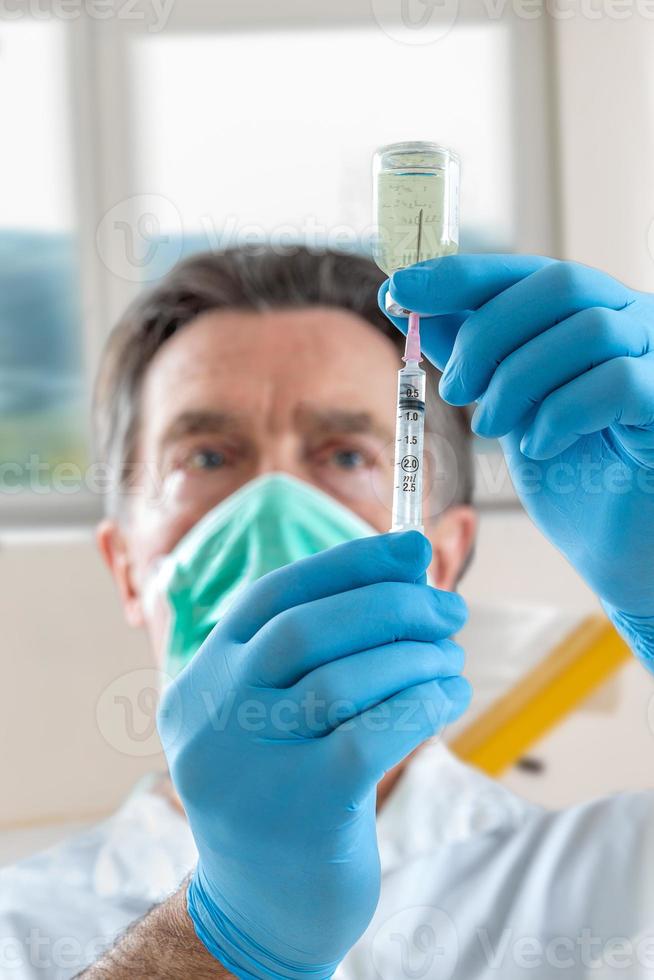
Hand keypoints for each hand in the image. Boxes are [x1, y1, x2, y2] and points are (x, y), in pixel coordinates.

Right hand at [157, 532, 469, 978]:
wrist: (261, 910)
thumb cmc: (288, 789)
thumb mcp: (283, 712)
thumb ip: (331, 641)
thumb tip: (412, 556)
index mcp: (204, 679)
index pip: (273, 594)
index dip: (348, 562)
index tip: (413, 549)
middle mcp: (213, 715)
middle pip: (307, 629)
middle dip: (392, 605)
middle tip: (450, 609)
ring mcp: (251, 766)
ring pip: (344, 680)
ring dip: (418, 657)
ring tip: (453, 659)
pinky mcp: (303, 811)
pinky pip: (374, 734)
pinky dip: (424, 702)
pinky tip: (451, 696)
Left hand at [380, 255, 653, 665]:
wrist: (614, 540)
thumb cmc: (568, 468)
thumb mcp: (504, 401)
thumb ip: (468, 349)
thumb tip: (403, 299)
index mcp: (590, 309)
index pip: (525, 269)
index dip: (461, 275)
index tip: (400, 288)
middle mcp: (634, 317)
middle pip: (558, 285)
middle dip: (487, 336)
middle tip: (455, 390)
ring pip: (585, 330)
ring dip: (517, 382)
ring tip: (492, 428)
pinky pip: (615, 383)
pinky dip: (561, 414)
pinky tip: (541, 445)